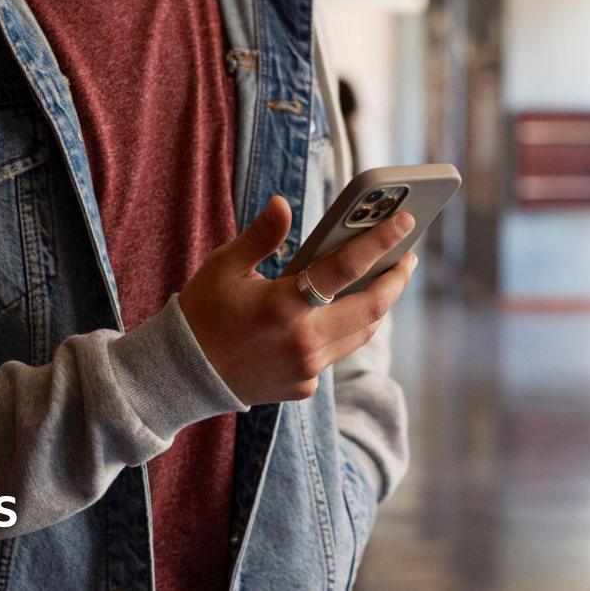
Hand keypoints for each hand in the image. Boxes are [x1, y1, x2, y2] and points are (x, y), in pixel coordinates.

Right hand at [179, 196, 417, 404]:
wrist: (181, 375)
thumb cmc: (202, 313)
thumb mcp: (224, 267)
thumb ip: (261, 236)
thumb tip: (282, 203)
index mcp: (283, 305)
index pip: (346, 268)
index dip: (380, 241)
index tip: (405, 222)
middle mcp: (303, 341)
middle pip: (371, 308)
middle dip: (396, 280)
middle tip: (408, 258)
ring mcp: (306, 369)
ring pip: (360, 334)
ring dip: (377, 307)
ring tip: (386, 281)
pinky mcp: (304, 387)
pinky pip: (336, 354)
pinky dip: (343, 330)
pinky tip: (343, 312)